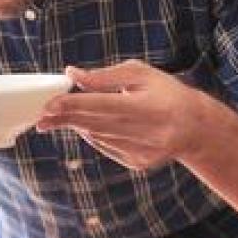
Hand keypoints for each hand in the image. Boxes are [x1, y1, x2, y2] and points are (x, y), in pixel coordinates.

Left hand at [36, 62, 213, 170]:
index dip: (74, 105)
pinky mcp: (137, 163)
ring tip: (60, 116)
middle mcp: (145, 133)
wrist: (196, 129)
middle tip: (41, 116)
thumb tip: (72, 74)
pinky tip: (95, 125)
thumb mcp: (141, 75)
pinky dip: (96, 134)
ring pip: (97, 137)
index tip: (49, 105)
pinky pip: (106, 147)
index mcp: (148, 107)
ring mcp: (141, 151)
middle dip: (64, 119)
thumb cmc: (167, 94)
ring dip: (78, 125)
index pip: (102, 106)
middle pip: (94, 124)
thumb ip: (105, 76)